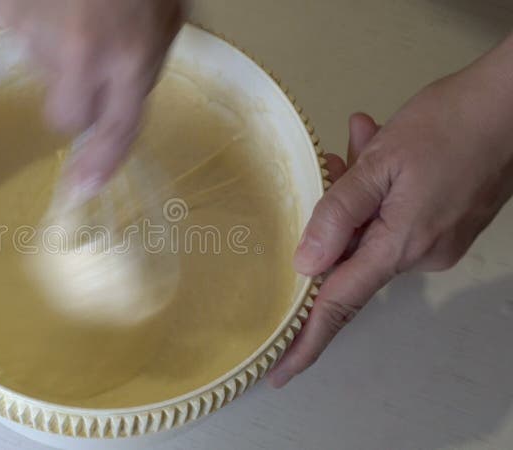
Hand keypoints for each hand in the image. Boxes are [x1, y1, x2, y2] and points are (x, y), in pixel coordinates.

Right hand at [0, 0, 183, 196]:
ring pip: (43, 71)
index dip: (100, 162)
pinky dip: (35, 22)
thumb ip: (143, 69)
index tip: (84, 186)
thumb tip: (115, 111)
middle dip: (76, 101)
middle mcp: (81, 53)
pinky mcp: (5, 13)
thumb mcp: (165, 17)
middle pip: (66, 116)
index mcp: (131, 54)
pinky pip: (20, 36)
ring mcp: (35, 33)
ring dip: (59, 51)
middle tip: (91, 61)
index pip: (115, 129)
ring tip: (79, 8)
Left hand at [269, 35, 512, 387]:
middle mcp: (421, 255)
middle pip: (351, 253)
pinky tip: (379, 146)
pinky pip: (396, 218)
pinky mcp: (449, 225)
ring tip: (362, 142)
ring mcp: (439, 242)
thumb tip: (305, 266)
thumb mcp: (381, 163)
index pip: (340, 304)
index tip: (278, 372)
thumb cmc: (450, 124)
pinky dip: (380, 190)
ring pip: (372, 228)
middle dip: (333, 216)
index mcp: (401, 245)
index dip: (307, 340)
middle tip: (333, 162)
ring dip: (357, 190)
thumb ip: (338, 214)